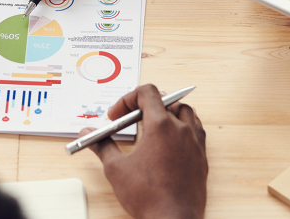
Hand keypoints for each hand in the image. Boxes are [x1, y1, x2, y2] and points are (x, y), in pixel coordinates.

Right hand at [80, 84, 207, 218]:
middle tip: (130, 120)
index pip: (147, 92)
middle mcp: (181, 129)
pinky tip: (170, 141)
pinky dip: (182, 127)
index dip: (128, 99)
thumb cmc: (148, 197)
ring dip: (167, 112)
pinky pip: (196, 130)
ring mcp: (195, 142)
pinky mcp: (201, 157)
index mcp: (160, 126)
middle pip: (165, 100)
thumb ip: (102, 145)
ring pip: (185, 112)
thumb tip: (88, 134)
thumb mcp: (116, 169)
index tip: (117, 115)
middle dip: (144, 105)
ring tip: (151, 125)